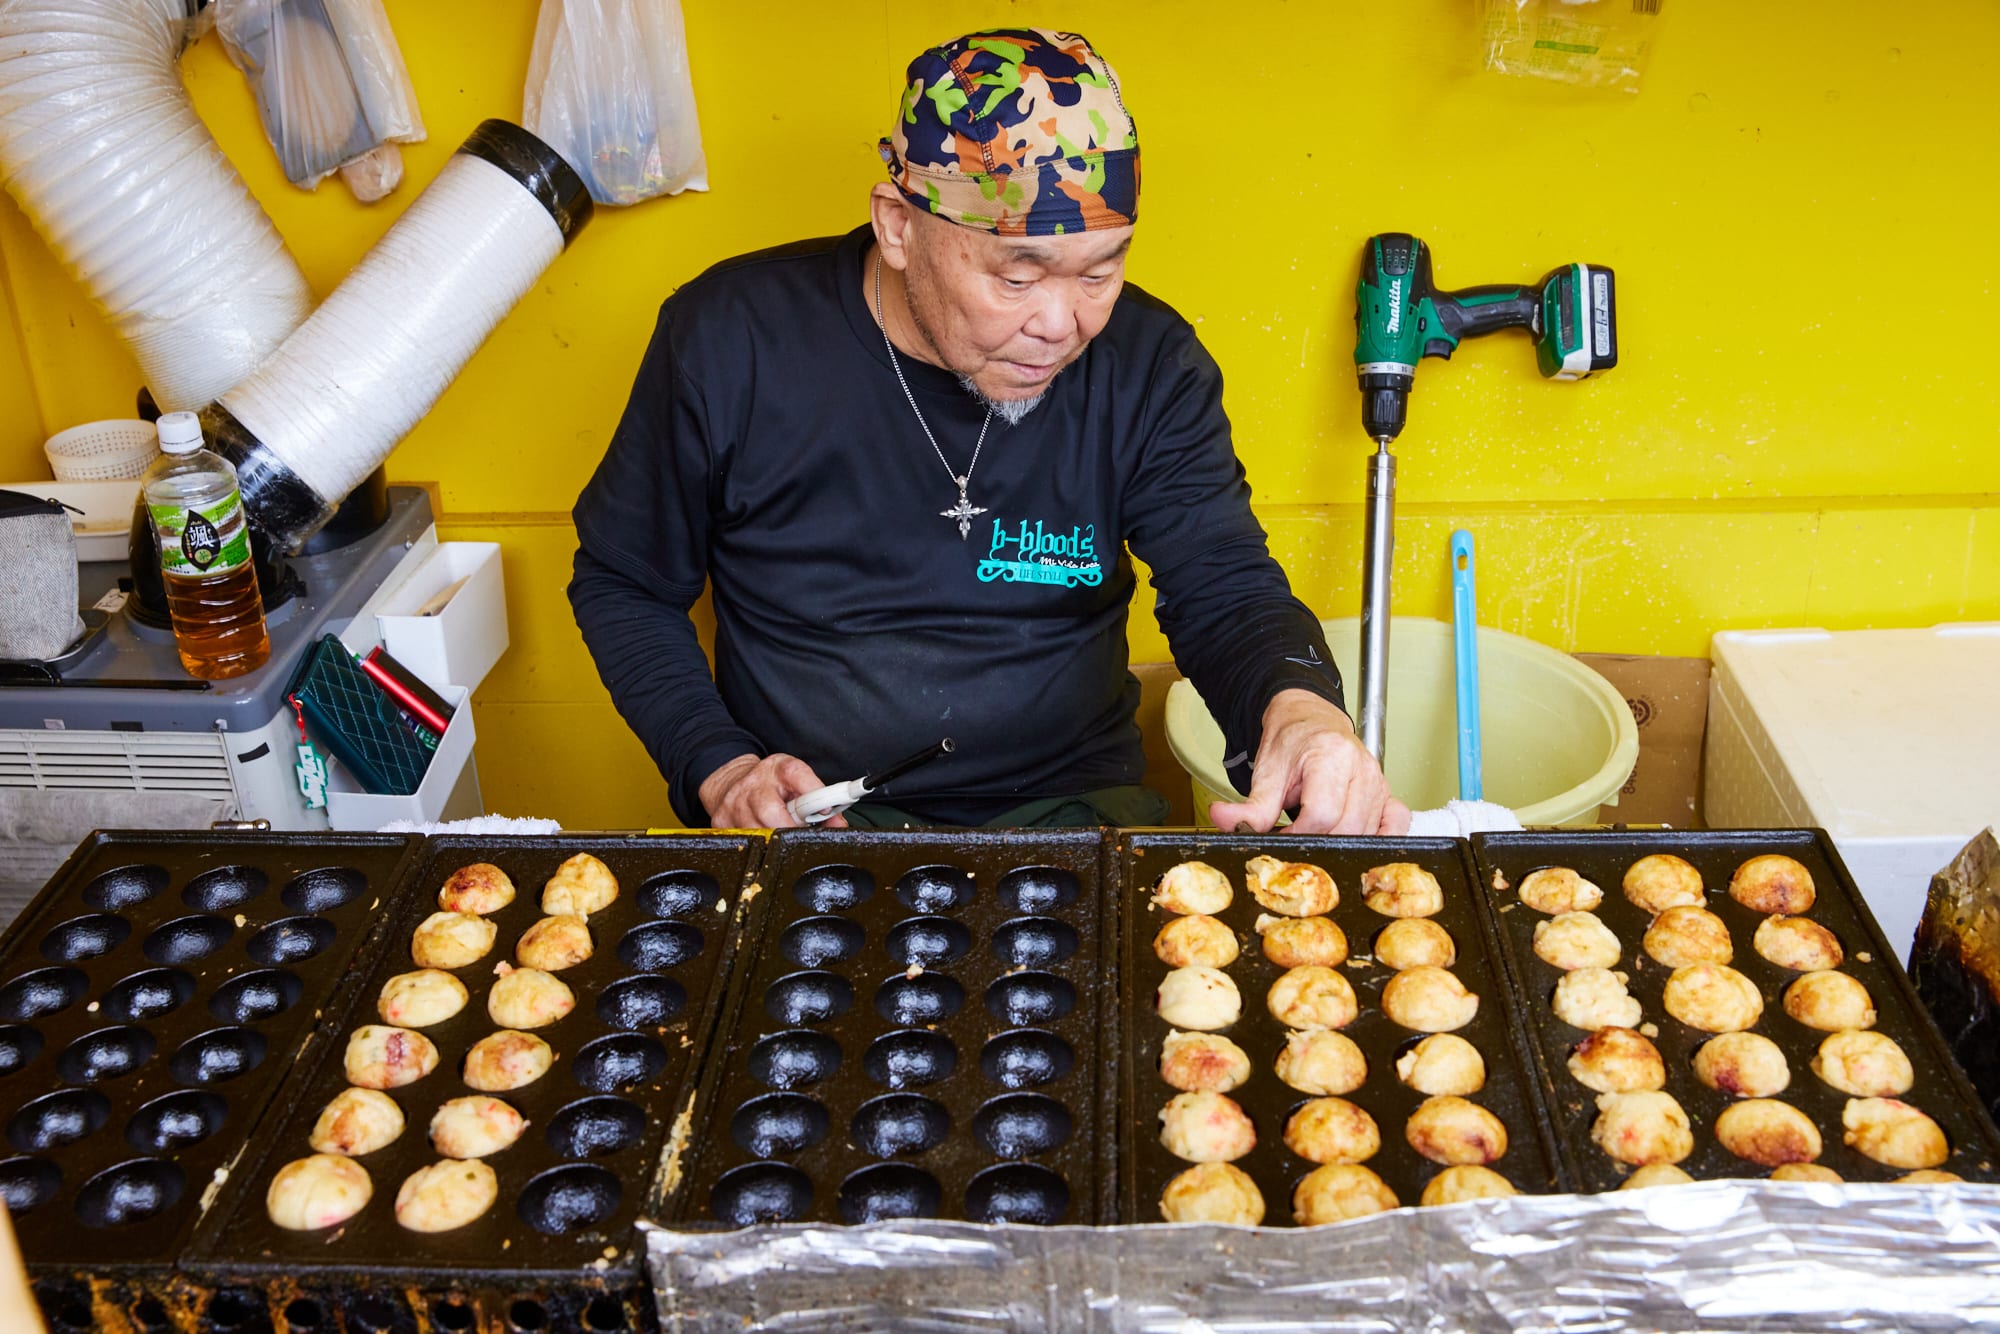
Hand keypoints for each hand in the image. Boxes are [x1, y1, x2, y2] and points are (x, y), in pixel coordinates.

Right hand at [699, 753, 846, 828]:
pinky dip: (757, 845)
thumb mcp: (797, 782)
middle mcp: (755, 784)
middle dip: (789, 829)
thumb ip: (820, 801)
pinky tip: (762, 837)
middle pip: (772, 814)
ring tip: (779, 831)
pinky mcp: (721, 821)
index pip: (798, 775)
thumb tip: (839, 825)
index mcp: (779, 769)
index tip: (824, 811)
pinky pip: (743, 842)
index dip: (813, 794)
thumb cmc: (771, 784)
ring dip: (774, 840)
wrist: (731, 782)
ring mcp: (735, 803)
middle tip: (798, 831)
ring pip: (758, 833)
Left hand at [1209, 689, 1410, 834]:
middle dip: (1317, 842)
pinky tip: (1354, 839)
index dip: (1298, 835)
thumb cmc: (1292, 742)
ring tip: (1315, 833)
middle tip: (1295, 839)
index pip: (1321, 814)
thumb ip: (1250, 805)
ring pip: (1367, 833)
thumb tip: (1223, 821)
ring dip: (1339, 843)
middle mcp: (1362, 768)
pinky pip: (1396, 825)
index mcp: (1331, 756)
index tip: (1281, 837)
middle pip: (1346, 828)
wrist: (1309, 719)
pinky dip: (1379, 838)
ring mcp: (1378, 782)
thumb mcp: (1266, 772)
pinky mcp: (1387, 794)